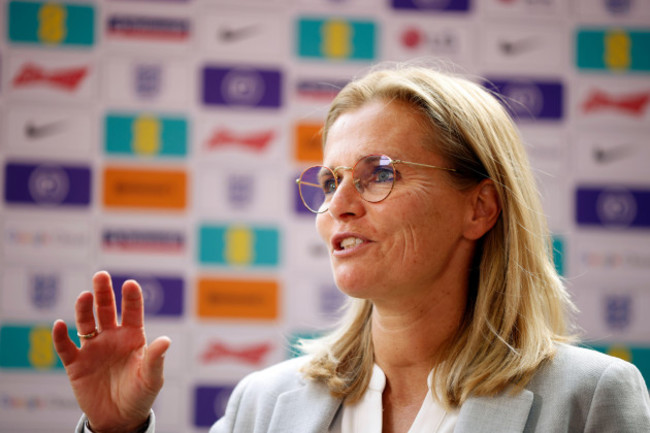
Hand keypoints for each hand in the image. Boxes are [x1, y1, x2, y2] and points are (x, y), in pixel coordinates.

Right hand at [52, 271, 170, 432]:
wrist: (120, 419)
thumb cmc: (140, 394)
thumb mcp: (152, 378)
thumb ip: (156, 359)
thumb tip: (166, 340)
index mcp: (133, 337)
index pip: (133, 312)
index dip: (131, 297)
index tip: (130, 283)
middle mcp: (112, 337)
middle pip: (106, 310)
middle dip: (104, 293)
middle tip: (101, 275)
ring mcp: (94, 348)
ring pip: (86, 323)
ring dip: (84, 309)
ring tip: (85, 296)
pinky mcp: (76, 364)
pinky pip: (66, 347)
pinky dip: (60, 336)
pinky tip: (59, 324)